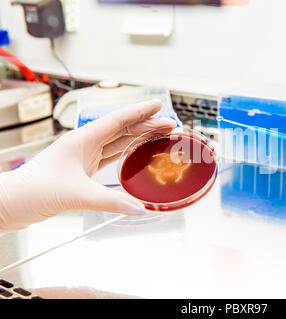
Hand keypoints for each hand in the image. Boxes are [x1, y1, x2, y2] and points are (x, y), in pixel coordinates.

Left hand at [0, 100, 175, 231]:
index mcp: (82, 140)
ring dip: (139, 138)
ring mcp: (83, 157)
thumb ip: (110, 202)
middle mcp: (84, 144)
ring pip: (118, 142)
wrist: (10, 203)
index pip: (118, 119)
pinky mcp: (82, 171)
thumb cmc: (32, 191)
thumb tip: (138, 208)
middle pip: (122, 129)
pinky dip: (127, 154)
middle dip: (147, 125)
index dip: (140, 111)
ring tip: (159, 136)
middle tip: (169, 125)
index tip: (158, 104)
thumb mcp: (76, 195)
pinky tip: (136, 155)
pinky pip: (111, 157)